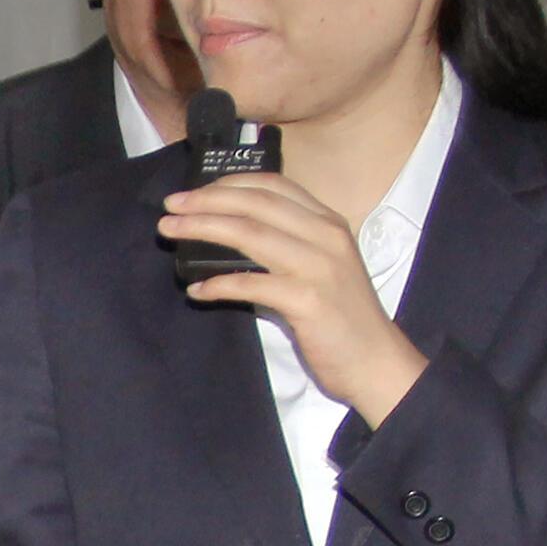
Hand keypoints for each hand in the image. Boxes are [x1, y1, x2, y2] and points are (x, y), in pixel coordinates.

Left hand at [161, 174, 429, 424]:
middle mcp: (326, 236)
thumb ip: (286, 244)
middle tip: (170, 206)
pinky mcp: (309, 301)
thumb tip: (227, 234)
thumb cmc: (341, 316)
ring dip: (202, 229)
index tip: (194, 192)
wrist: (376, 361)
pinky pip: (252, 284)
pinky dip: (219, 284)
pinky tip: (197, 289)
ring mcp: (319, 267)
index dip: (228, 184)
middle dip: (206, 201)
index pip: (273, 186)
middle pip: (255, 204)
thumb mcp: (320, 266)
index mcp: (327, 223)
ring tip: (170, 232)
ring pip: (250, 234)